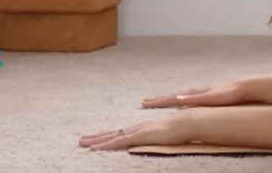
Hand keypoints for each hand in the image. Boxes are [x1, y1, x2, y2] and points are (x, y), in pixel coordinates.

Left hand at [79, 112, 196, 150]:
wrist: (188, 122)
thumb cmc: (183, 128)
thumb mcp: (170, 134)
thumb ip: (163, 136)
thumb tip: (163, 139)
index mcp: (144, 128)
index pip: (123, 132)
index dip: (110, 135)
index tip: (99, 137)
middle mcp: (137, 128)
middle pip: (113, 133)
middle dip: (97, 136)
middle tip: (82, 139)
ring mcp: (137, 131)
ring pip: (111, 137)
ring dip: (96, 140)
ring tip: (82, 143)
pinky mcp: (138, 136)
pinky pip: (117, 142)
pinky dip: (104, 145)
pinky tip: (94, 149)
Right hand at [142, 80, 243, 108]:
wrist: (245, 86)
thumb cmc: (230, 93)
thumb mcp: (211, 98)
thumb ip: (194, 99)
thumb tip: (177, 98)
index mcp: (196, 93)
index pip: (173, 98)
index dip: (159, 101)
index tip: (145, 103)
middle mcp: (198, 91)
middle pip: (175, 95)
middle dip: (160, 99)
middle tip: (146, 101)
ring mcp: (204, 91)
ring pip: (182, 94)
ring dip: (170, 97)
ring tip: (161, 99)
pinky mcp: (210, 93)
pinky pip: (191, 95)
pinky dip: (182, 97)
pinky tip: (184, 99)